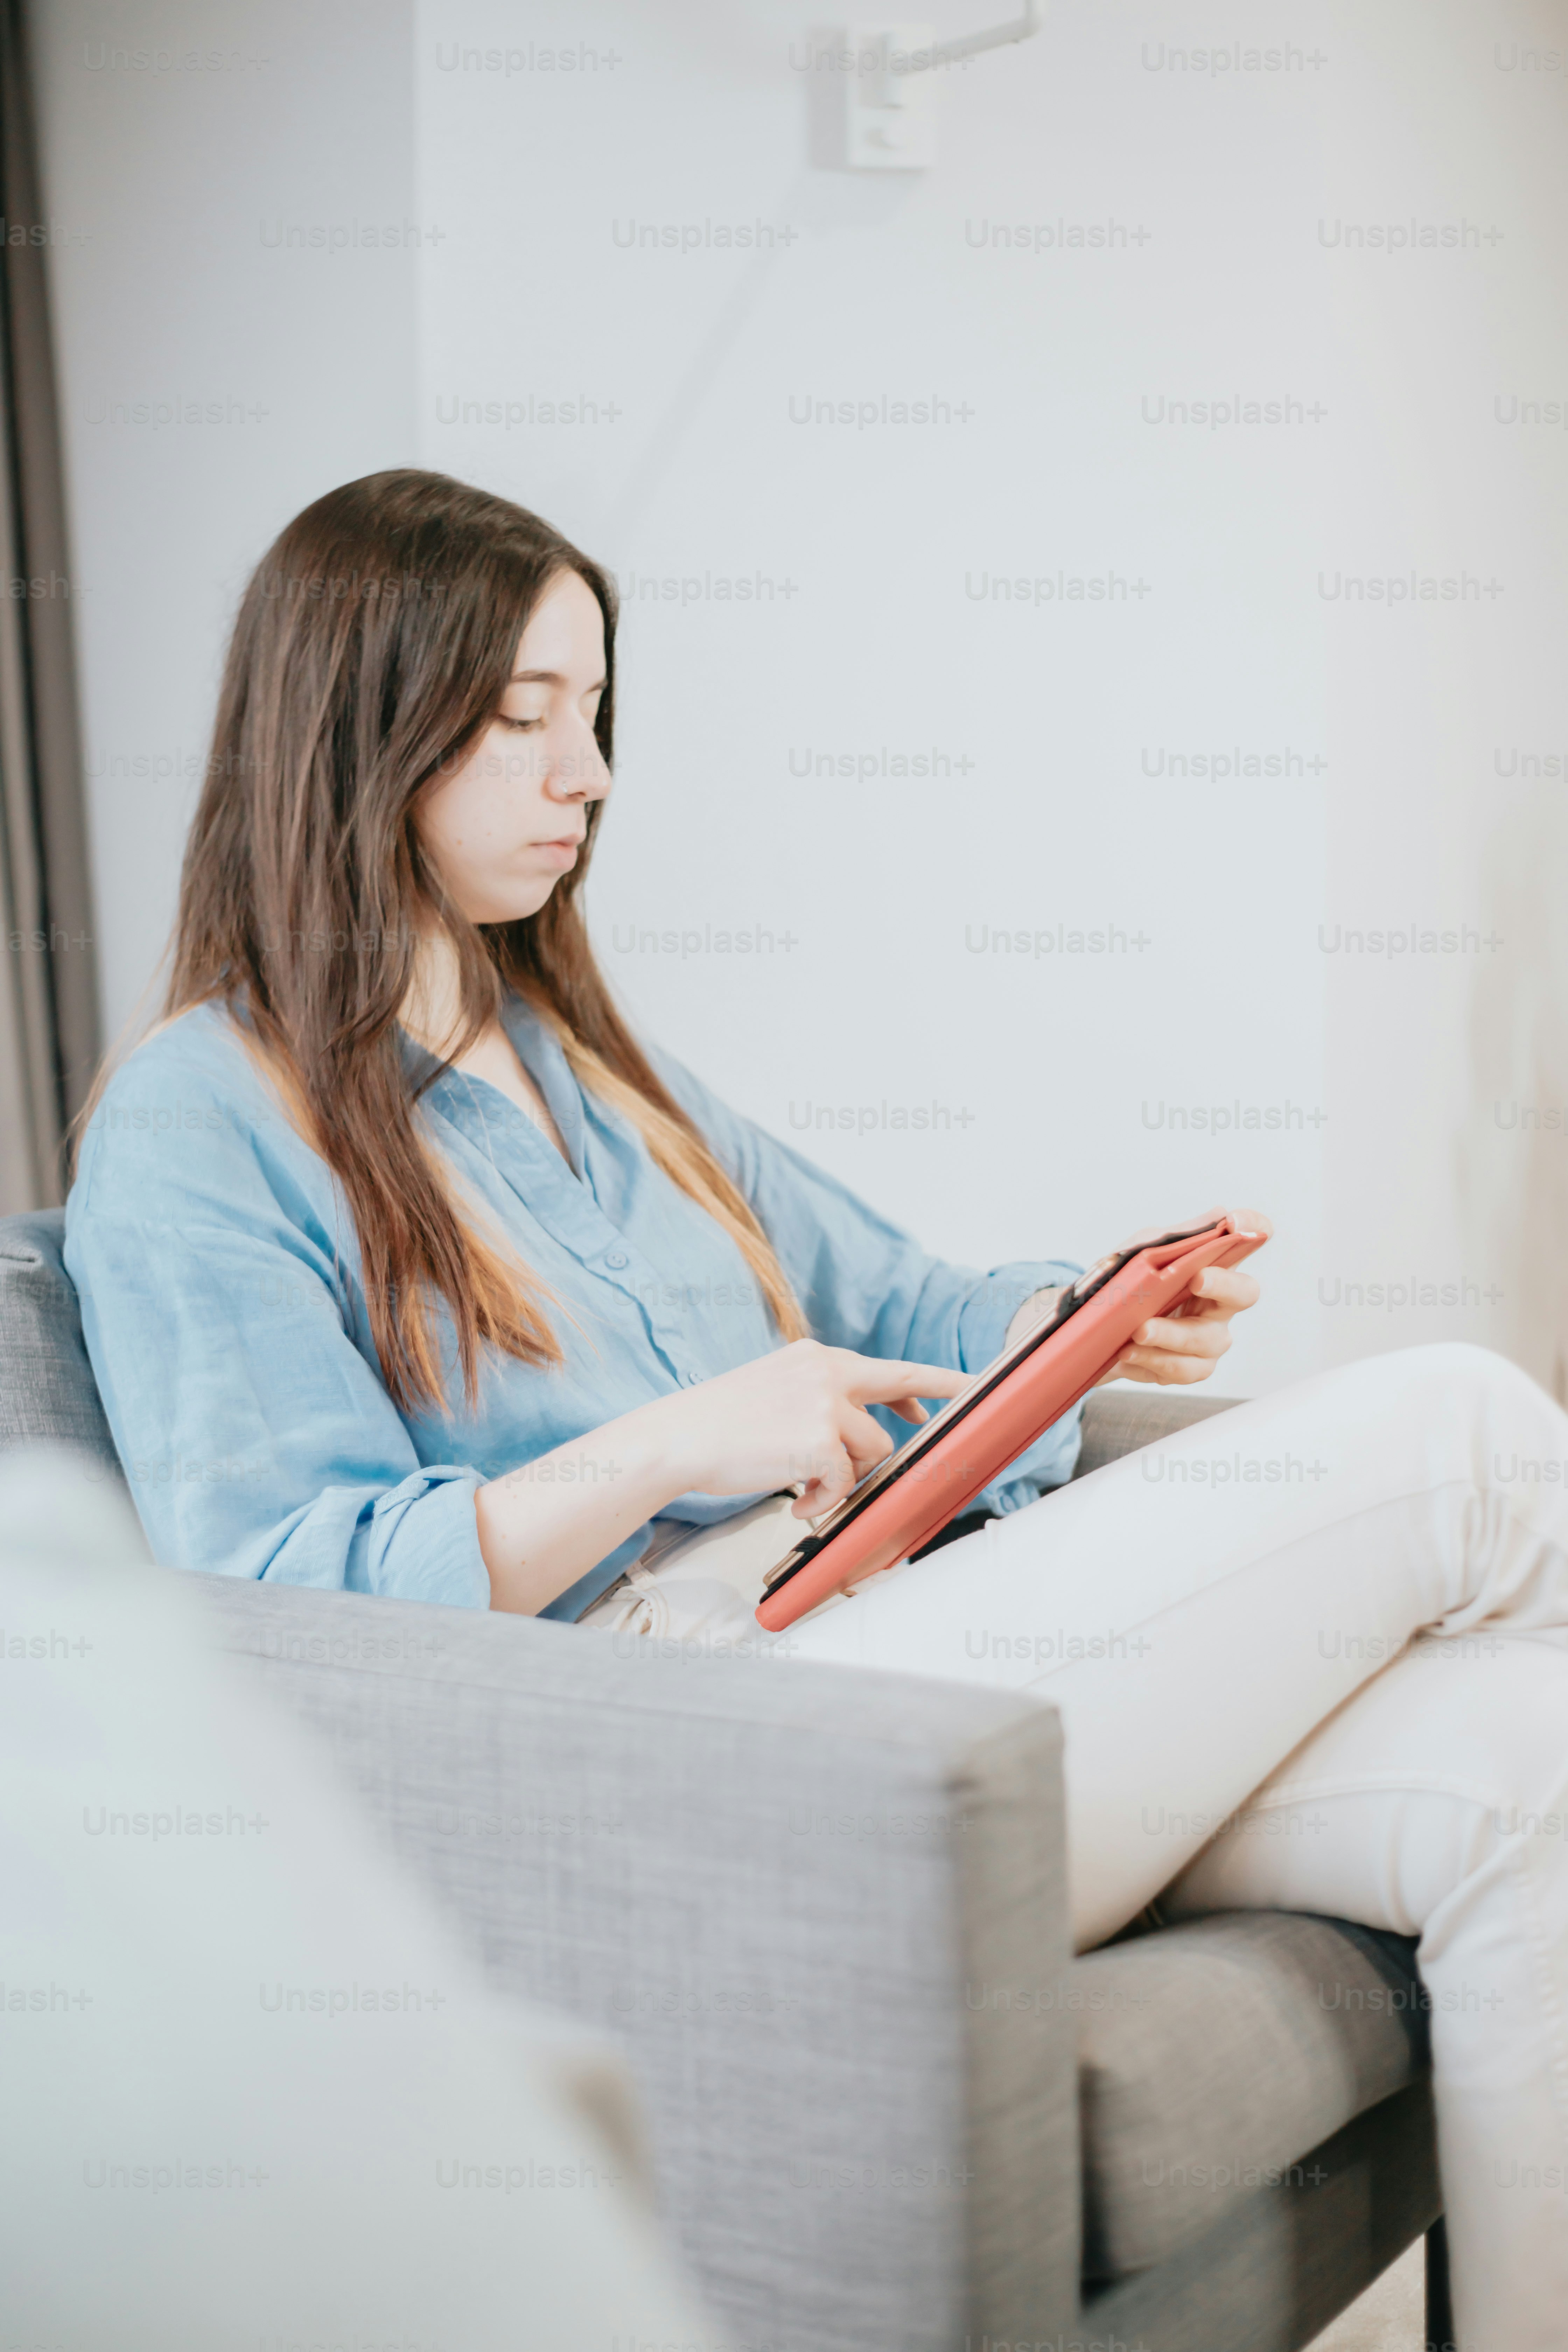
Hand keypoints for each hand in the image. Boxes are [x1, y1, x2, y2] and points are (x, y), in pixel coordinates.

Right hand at [655, 1338, 970, 1518]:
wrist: (679, 1436)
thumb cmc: (721, 1423)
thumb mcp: (778, 1390)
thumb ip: (823, 1399)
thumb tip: (867, 1430)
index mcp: (818, 1358)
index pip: (887, 1367)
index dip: (930, 1380)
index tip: (963, 1383)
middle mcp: (828, 1372)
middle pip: (899, 1391)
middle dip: (935, 1400)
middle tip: (963, 1411)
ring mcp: (826, 1404)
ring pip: (873, 1451)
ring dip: (846, 1477)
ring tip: (806, 1486)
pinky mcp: (819, 1440)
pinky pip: (844, 1483)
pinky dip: (823, 1499)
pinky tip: (796, 1500)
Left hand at [1098, 1205, 1270, 1387]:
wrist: (1099, 1329)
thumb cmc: (1132, 1284)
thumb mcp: (1145, 1252)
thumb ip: (1178, 1238)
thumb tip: (1219, 1215)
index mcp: (1214, 1267)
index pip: (1248, 1242)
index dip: (1255, 1228)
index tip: (1236, 1225)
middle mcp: (1221, 1304)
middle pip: (1244, 1293)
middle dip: (1222, 1284)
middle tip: (1196, 1279)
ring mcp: (1210, 1340)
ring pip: (1206, 1341)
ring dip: (1170, 1336)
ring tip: (1138, 1331)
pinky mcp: (1191, 1368)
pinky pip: (1181, 1370)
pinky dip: (1151, 1361)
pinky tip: (1128, 1353)